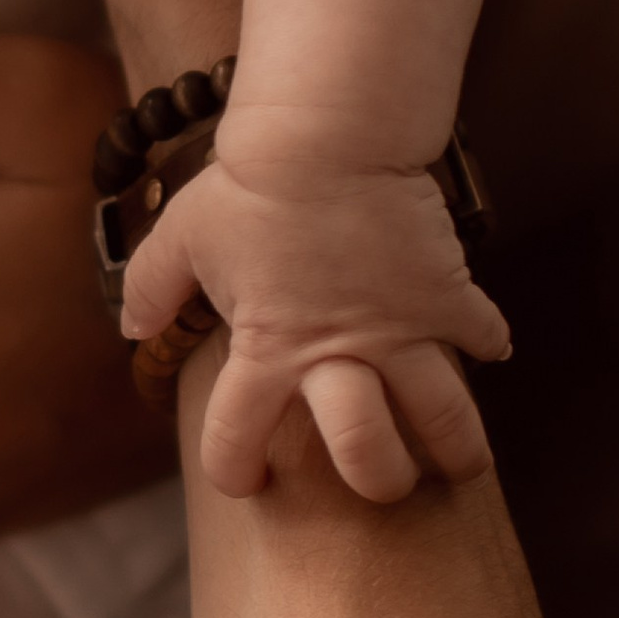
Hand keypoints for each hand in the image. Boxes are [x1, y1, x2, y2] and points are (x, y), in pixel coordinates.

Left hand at [123, 111, 511, 501]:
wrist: (327, 134)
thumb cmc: (251, 184)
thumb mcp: (181, 236)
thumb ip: (152, 287)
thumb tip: (133, 324)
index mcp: (267, 351)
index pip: (238, 438)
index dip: (237, 471)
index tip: (249, 482)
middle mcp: (338, 355)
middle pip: (370, 454)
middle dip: (382, 480)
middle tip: (386, 482)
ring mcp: (401, 329)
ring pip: (445, 416)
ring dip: (456, 446)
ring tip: (459, 461)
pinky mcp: (447, 295)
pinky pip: (482, 335)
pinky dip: (486, 342)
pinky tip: (484, 346)